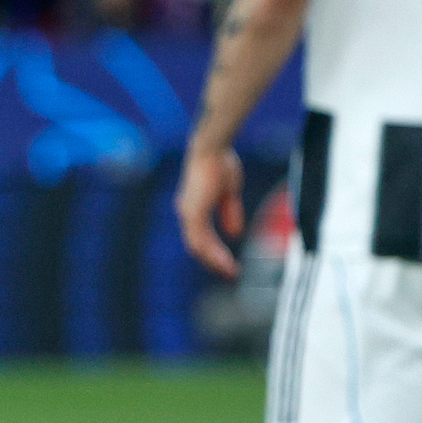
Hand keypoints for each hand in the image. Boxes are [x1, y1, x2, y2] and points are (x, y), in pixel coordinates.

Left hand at [177, 141, 246, 278]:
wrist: (212, 149)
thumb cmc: (220, 164)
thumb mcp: (229, 193)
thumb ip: (230, 213)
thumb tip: (234, 233)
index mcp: (194, 208)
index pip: (201, 237)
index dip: (214, 252)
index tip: (229, 263)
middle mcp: (187, 213)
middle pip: (197, 246)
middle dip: (214, 261)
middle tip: (230, 273)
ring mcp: (188, 213)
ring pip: (198, 246)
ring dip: (214, 260)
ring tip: (230, 271)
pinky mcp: (193, 211)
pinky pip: (200, 238)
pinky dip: (212, 252)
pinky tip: (224, 260)